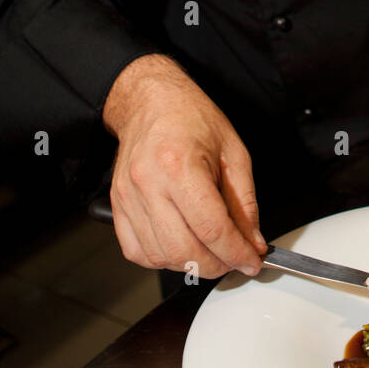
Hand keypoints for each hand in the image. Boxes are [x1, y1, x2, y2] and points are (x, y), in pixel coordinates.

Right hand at [103, 55, 266, 278]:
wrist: (150, 102)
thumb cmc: (192, 118)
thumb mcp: (234, 153)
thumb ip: (245, 202)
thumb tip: (252, 241)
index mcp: (180, 165)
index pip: (212, 229)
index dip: (237, 252)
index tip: (252, 260)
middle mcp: (148, 183)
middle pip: (184, 251)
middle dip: (217, 265)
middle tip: (235, 258)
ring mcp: (128, 197)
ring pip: (160, 257)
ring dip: (191, 265)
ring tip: (211, 252)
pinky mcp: (116, 205)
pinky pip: (137, 251)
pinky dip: (162, 259)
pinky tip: (181, 246)